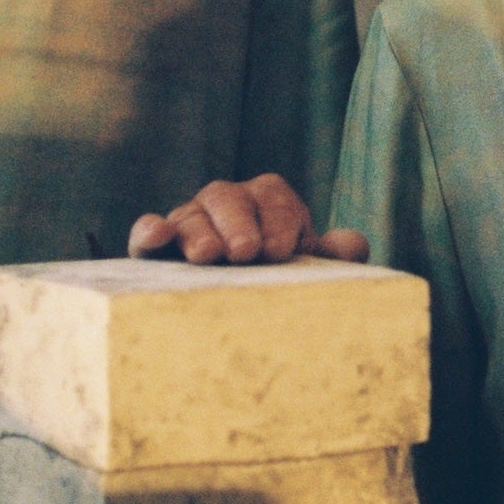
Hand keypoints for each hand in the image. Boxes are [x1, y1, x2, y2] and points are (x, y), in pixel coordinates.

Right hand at [127, 175, 369, 266]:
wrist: (242, 305)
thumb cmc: (280, 278)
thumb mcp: (309, 267)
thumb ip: (332, 256)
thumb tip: (355, 245)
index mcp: (266, 200)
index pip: (273, 197)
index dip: (279, 221)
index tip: (282, 252)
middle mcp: (225, 203)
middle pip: (227, 197)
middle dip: (238, 223)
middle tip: (246, 253)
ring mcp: (189, 222)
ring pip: (190, 216)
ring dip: (198, 233)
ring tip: (206, 257)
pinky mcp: (157, 248)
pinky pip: (148, 231)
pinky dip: (150, 230)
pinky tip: (157, 235)